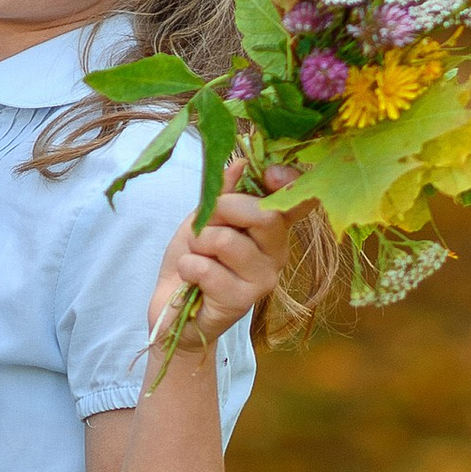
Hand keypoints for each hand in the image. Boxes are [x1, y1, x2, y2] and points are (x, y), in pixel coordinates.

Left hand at [147, 175, 296, 353]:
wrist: (172, 307)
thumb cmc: (193, 260)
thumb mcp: (203, 219)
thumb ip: (222, 193)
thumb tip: (239, 163)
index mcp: (272, 227)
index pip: (298, 201)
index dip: (290, 182)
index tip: (269, 173)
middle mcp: (276, 252)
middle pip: (265, 215)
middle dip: (223, 209)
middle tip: (203, 225)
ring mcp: (263, 278)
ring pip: (227, 241)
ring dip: (198, 243)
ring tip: (195, 255)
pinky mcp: (242, 301)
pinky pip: (207, 269)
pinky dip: (188, 267)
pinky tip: (191, 279)